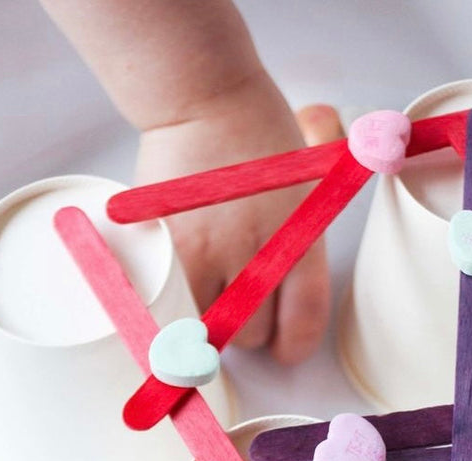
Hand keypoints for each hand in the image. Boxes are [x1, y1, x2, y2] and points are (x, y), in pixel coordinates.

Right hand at [135, 75, 343, 364]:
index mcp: (299, 240)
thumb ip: (304, 239)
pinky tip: (173, 288)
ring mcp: (206, 252)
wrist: (206, 100)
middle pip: (249, 332)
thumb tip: (296, 286)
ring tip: (203, 297)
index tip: (285, 351)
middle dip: (245, 331)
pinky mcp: (164, 247)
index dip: (293, 346)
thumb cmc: (261, 134)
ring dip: (203, 322)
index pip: (302, 319)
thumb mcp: (307, 188)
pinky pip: (166, 300)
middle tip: (238, 309)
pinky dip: (169, 302)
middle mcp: (255, 252)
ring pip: (203, 326)